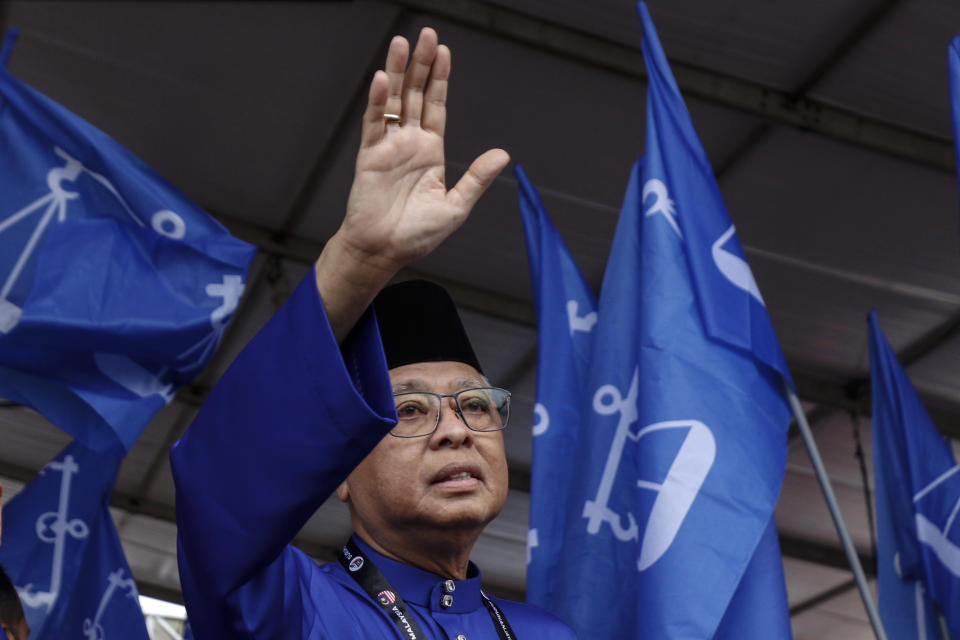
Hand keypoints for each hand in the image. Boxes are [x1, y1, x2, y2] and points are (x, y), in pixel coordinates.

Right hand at [316, 27, 508, 338]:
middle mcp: (409, 144)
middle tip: (427, 36)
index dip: (441, 80)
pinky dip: (378, 102)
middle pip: (416, 96)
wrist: (383, 252)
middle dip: (422, 66)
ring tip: (403, 45)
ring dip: (399, 74)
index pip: (437, 107)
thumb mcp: (455, 207)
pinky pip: (374, 124)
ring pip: (394, 102)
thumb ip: (476, 179)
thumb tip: (503, 155)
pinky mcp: (370, 157)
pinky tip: (384, 80)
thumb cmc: (417, 235)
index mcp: (430, 152)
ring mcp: (388, 147)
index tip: (445, 52)